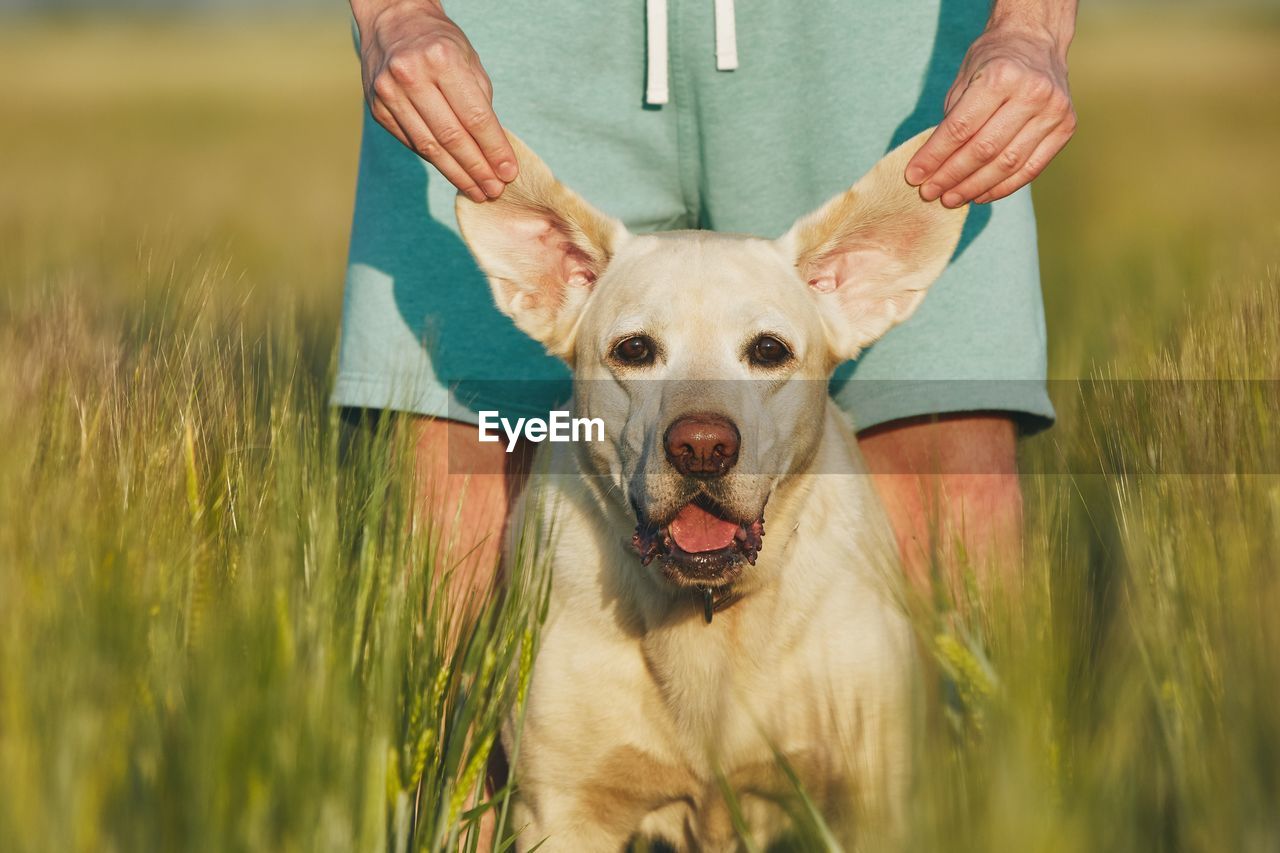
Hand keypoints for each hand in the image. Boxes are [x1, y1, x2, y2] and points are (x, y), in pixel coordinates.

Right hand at [353, 0, 516, 200]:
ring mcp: (389, 93)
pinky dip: (434, 160)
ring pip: (429, 146)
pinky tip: (452, 172)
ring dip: (456, 174)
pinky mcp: (377, 108)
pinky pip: (412, 142)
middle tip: (494, 191)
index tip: (508, 172)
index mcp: (441, 59)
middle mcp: (411, 75)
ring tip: (477, 191)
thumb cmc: (440, 42)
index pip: (475, 117)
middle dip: (476, 169)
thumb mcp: (468, 61)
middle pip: (451, 137)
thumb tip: (494, 152)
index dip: (494, 149)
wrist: (392, 20)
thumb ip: (480, 103)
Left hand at [905, 18, 1075, 206]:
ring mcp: (1053, 111)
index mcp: (1001, 76)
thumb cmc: (994, 59)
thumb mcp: (965, 78)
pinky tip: (981, 194)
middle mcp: (1031, 93)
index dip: (934, 157)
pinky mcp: (1066, 127)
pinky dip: (1003, 186)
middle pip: (984, 150)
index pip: (959, 129)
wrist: (1037, 39)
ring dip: (975, 187)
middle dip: (952, 176)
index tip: (914, 177)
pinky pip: (1031, 168)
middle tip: (931, 193)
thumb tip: (933, 167)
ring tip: (952, 198)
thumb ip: (952, 120)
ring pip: (1007, 164)